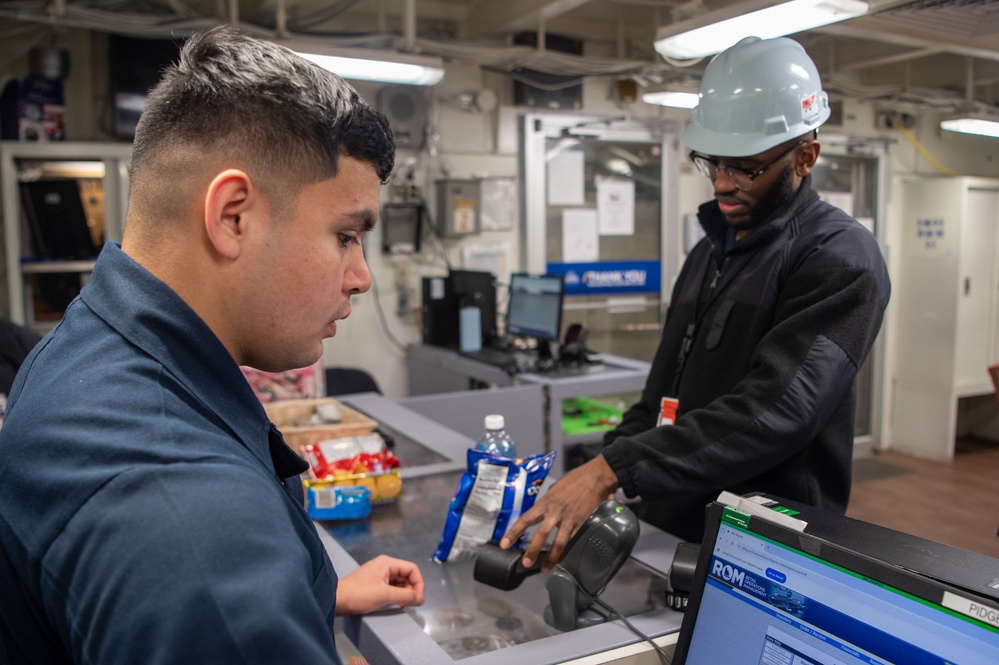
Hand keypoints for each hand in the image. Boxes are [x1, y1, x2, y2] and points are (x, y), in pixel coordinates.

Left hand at [335, 554, 424, 615]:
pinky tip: (393, 603)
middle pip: (406, 575)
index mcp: (388, 563)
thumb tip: (421, 598)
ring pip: (399, 582)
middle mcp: (384, 566)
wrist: (337, 600)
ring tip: (400, 605)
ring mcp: (379, 574)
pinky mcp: (374, 582)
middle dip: (410, 590)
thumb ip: (406, 596)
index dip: (418, 583)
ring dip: (403, 593)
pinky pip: (391, 587)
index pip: (412, 569)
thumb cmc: (359, 595)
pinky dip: (395, 595)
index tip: (418, 598)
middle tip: (408, 604)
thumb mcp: (385, 595)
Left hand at [498, 454, 618, 571]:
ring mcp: (570, 519)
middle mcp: (556, 512)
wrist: (596, 477)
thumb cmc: (576, 479)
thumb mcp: (555, 488)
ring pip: (559, 542)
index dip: (514, 532)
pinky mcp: (583, 524)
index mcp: (546, 502)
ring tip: (545, 569)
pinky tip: (565, 560)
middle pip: (541, 534)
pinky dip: (568, 552)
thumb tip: (543, 511)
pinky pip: (574, 541)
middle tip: (526, 563)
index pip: (525, 519)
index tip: (505, 544)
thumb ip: (548, 502)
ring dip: (552, 558)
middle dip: (532, 550)